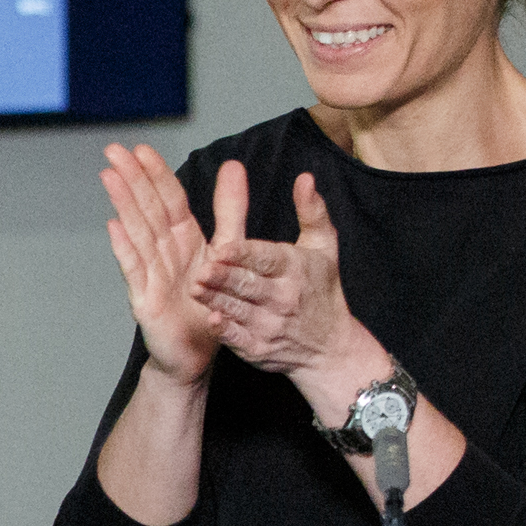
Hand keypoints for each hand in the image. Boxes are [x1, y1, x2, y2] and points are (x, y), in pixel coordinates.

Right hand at [97, 144, 220, 384]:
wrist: (196, 353)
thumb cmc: (209, 304)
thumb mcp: (230, 250)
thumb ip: (231, 210)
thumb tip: (233, 166)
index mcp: (184, 239)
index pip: (169, 199)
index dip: (156, 174)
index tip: (142, 149)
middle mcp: (165, 252)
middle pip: (147, 209)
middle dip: (132, 178)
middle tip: (114, 150)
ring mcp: (151, 274)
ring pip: (138, 232)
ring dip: (123, 203)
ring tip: (109, 177)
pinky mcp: (145, 299)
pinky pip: (135, 270)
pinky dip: (124, 249)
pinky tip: (113, 227)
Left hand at [191, 165, 382, 396]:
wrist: (330, 348)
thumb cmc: (321, 289)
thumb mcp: (324, 248)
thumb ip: (312, 212)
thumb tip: (305, 178)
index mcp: (295, 269)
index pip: (268, 259)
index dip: (245, 255)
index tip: (223, 247)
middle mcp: (283, 297)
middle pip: (249, 285)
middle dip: (226, 277)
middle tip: (203, 268)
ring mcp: (269, 325)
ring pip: (238, 309)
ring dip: (216, 299)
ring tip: (195, 287)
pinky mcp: (257, 348)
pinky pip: (238, 338)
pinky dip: (225, 330)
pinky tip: (211, 320)